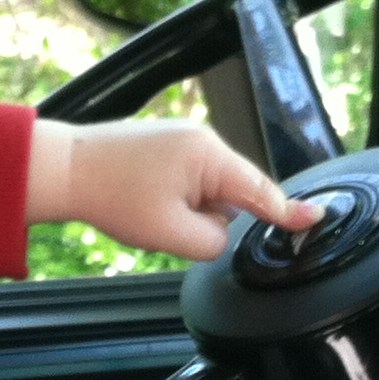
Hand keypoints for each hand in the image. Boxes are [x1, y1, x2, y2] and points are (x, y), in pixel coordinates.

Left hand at [26, 118, 318, 261]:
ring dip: (186, 209)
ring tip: (145, 206)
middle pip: (231, 194)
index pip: (260, 191)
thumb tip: (220, 232)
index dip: (286, 212)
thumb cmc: (111, 196)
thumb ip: (213, 241)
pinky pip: (187, 182)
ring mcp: (182, 138)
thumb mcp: (171, 233)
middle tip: (163, 219)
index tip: (315, 218)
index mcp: (209, 156)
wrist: (63, 169)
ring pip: (207, 192)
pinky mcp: (166, 144)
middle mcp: (202, 139)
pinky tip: (142, 198)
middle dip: (207, 217)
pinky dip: (172, 198)